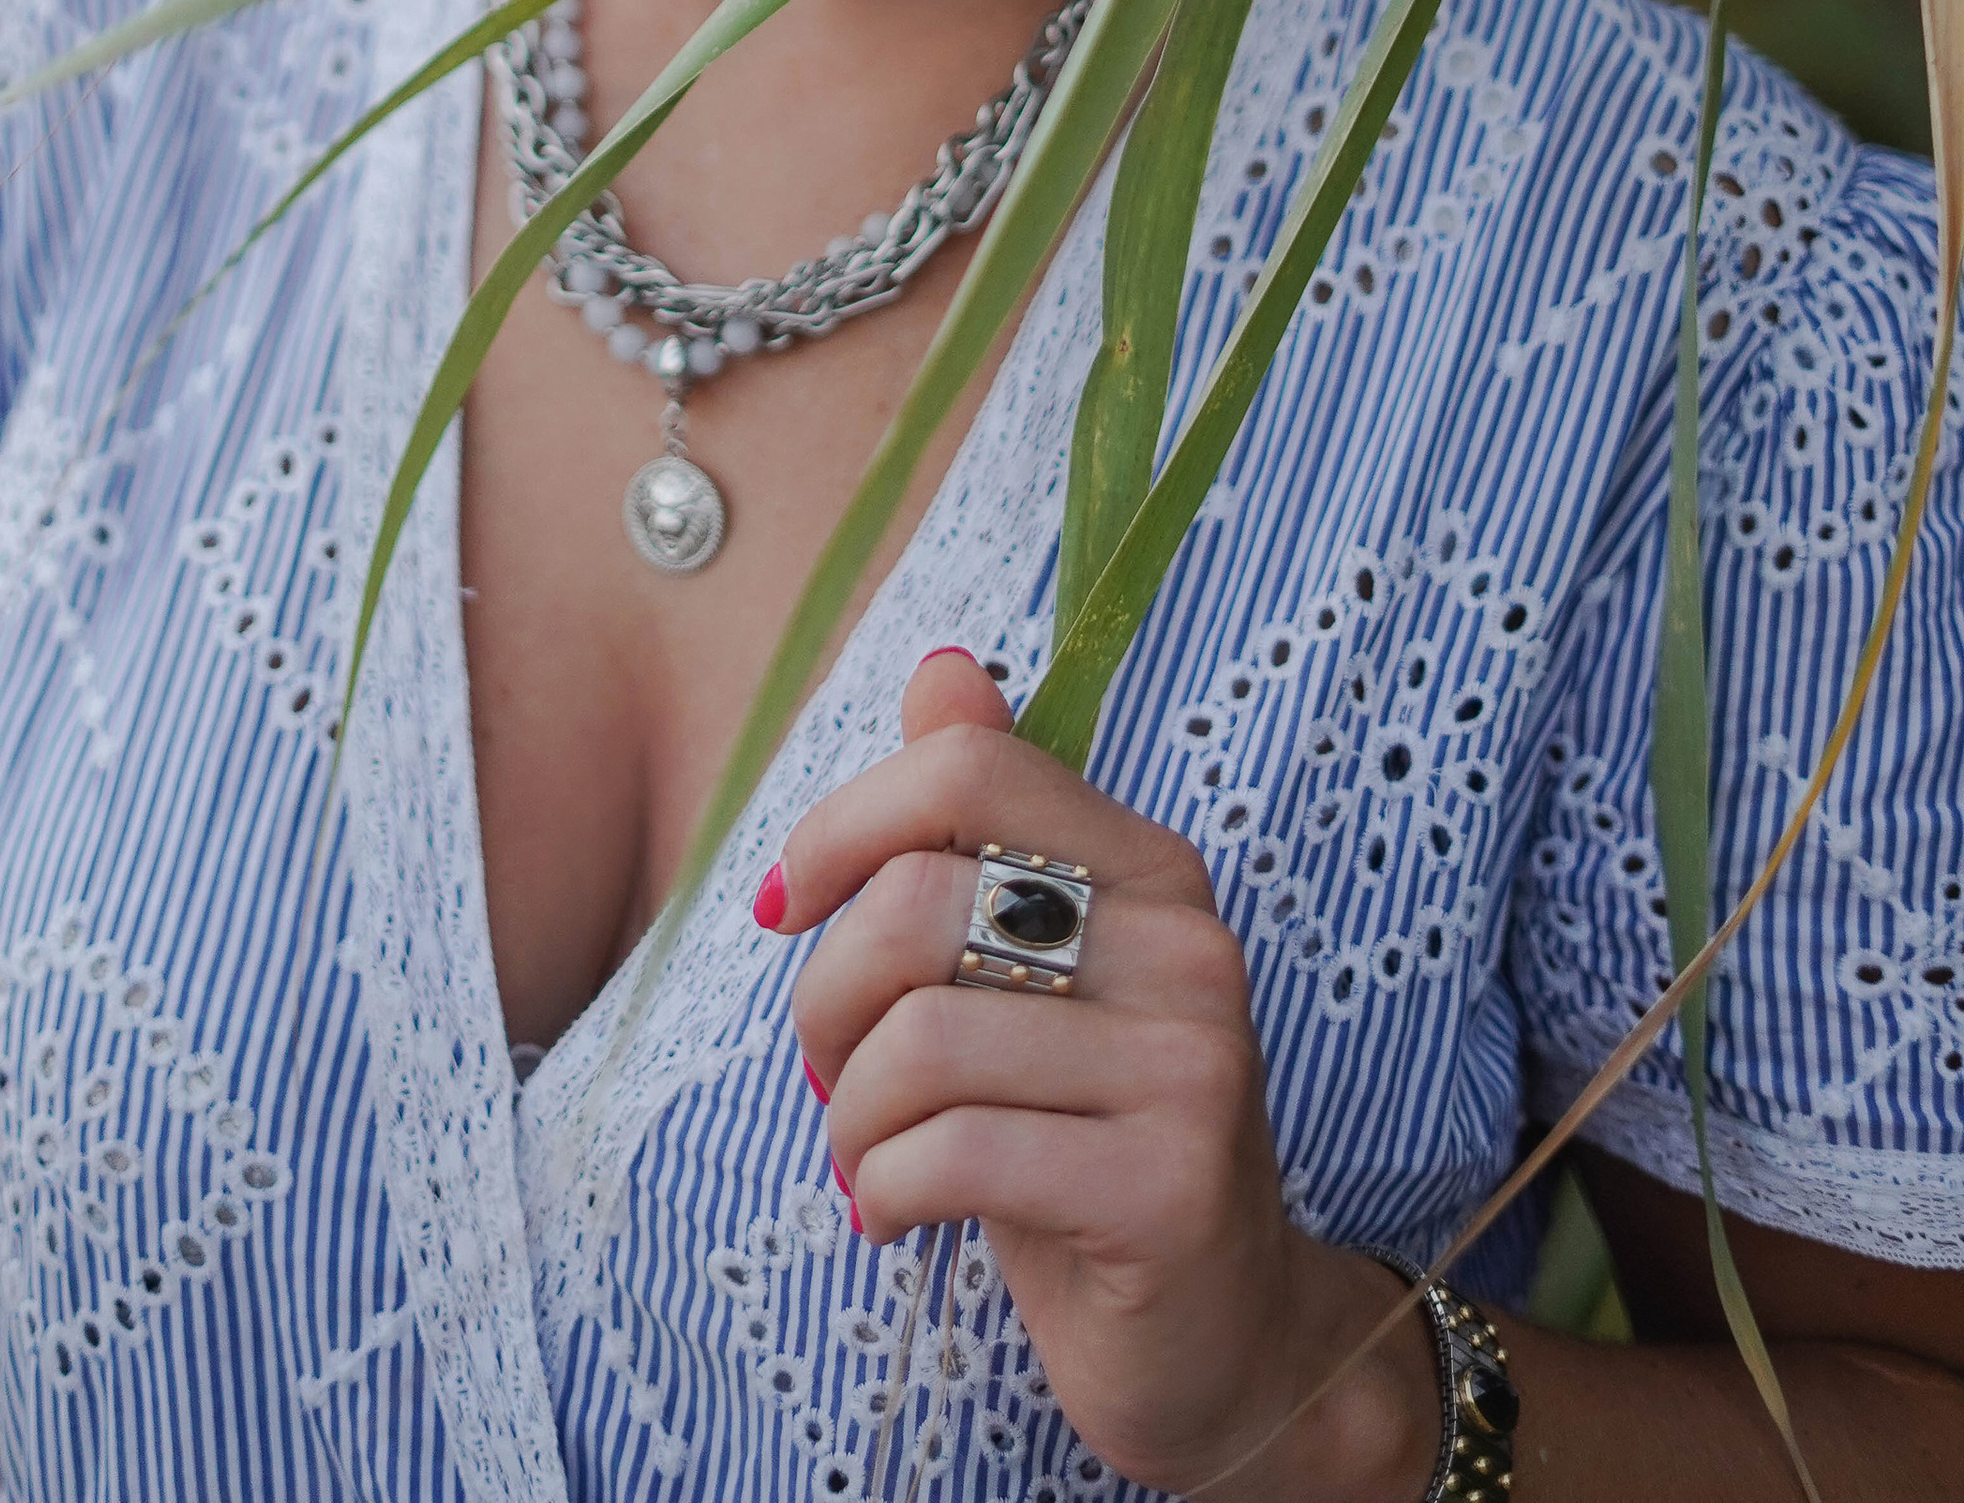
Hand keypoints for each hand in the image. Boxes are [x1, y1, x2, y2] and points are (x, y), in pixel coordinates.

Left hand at [763, 649, 1441, 1500]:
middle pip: (918, 908)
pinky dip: (886, 1189)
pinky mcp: (1170, 1187)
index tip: (786, 908)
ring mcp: (1194, 1067)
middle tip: (831, 1076)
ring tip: (870, 1157)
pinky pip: (954, 1152)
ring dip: (852, 1118)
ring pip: (920, 1042)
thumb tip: (946, 666)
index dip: (843, 826)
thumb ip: (987, 821)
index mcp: (1151, 869)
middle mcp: (1190, 948)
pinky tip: (897, 1214)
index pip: (968, 772)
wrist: (1218, 1337)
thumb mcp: (1032, 975)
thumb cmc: (1083, 1135)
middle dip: (826, 1003)